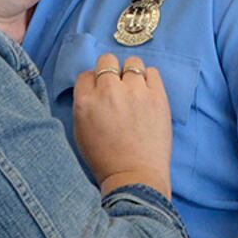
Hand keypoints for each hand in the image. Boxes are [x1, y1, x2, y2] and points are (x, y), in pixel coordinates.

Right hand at [74, 54, 171, 197]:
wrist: (135, 177)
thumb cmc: (105, 160)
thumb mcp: (80, 132)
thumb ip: (84, 105)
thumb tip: (93, 88)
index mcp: (85, 101)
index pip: (86, 74)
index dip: (93, 83)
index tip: (100, 93)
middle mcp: (109, 91)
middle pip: (107, 61)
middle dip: (110, 72)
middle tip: (116, 88)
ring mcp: (135, 92)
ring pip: (132, 63)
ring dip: (131, 73)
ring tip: (134, 90)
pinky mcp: (158, 96)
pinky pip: (152, 72)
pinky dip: (149, 80)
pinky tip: (147, 94)